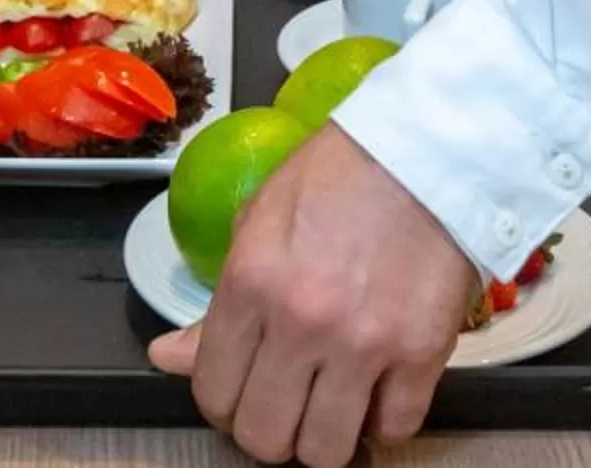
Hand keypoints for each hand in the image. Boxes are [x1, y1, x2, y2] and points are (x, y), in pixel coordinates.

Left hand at [149, 121, 478, 464]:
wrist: (421, 153)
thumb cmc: (334, 177)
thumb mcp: (254, 223)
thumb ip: (214, 306)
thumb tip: (167, 358)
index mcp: (250, 284)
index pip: (213, 392)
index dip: (222, 404)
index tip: (239, 393)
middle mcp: (302, 323)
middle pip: (265, 437)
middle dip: (268, 431)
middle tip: (283, 405)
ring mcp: (365, 345)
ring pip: (326, 451)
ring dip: (324, 438)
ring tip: (329, 407)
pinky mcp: (423, 354)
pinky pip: (395, 430)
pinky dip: (383, 421)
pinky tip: (377, 392)